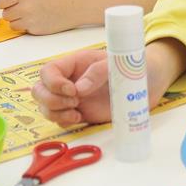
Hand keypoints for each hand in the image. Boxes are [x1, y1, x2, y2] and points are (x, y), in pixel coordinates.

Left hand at [0, 0, 80, 34]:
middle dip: (12, 12)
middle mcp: (25, 6)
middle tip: (25, 8)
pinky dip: (26, 27)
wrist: (73, 7)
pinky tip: (37, 20)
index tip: (13, 2)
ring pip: (11, 24)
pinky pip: (21, 30)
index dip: (5, 2)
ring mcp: (30, 19)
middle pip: (5, 14)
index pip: (0, 1)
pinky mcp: (35, 30)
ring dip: (17, 21)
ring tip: (31, 15)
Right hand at [33, 39, 185, 126]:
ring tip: (77, 113)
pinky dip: (63, 122)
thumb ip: (97, 72)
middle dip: (50, 99)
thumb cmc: (130, 66)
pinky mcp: (78, 113)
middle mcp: (68, 80)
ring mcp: (71, 98)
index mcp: (74, 63)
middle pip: (39, 90)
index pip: (48, 71)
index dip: (53, 82)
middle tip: (74, 103)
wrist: (146, 82)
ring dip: (55, 113)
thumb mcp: (115, 63)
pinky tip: (79, 118)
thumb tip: (79, 89)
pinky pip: (58, 120)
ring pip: (45, 107)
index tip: (72, 90)